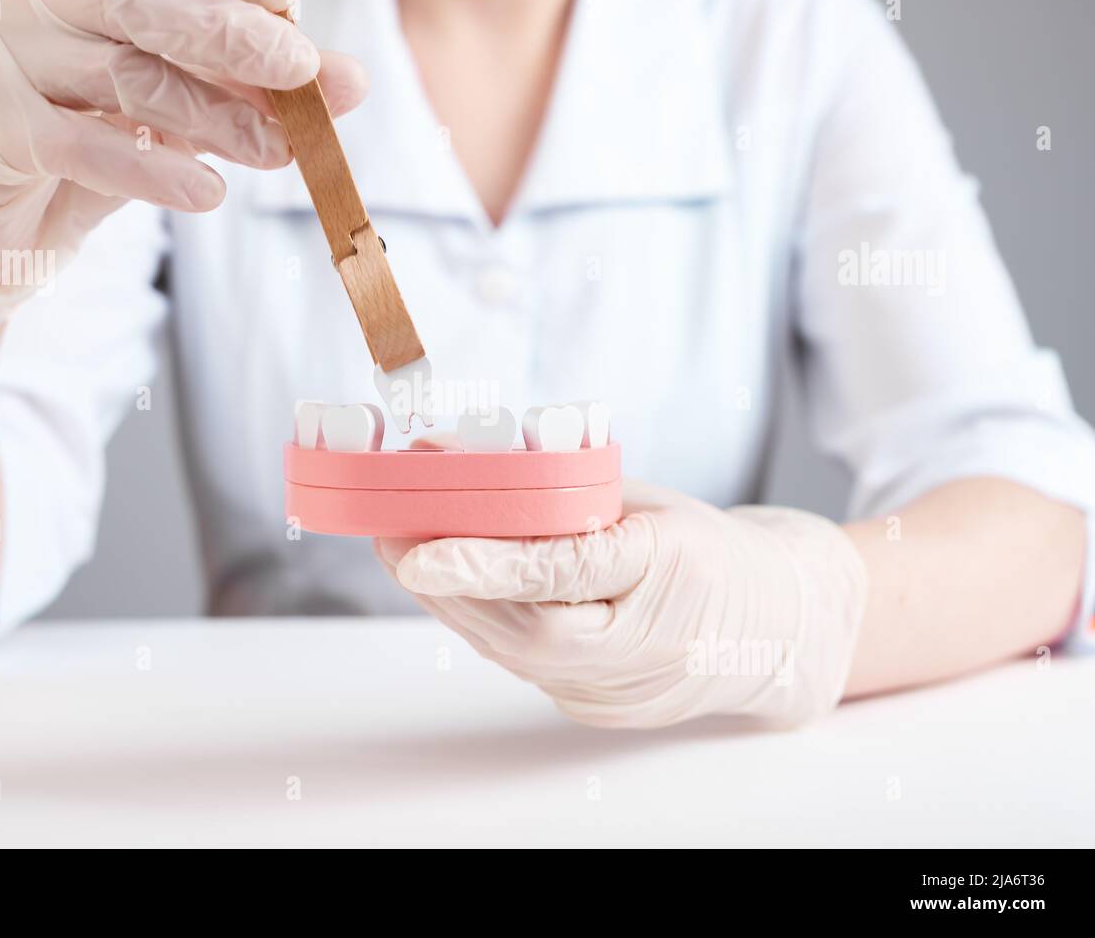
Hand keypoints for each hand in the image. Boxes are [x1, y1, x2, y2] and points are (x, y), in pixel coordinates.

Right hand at [0, 0, 366, 355]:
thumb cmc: (85, 149)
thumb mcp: (179, 112)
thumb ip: (251, 91)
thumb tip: (347, 82)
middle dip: (231, 33)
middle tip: (302, 70)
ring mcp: (2, 57)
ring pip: (121, 73)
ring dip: (213, 115)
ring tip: (276, 151)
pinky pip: (78, 142)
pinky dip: (151, 168)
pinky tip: (205, 192)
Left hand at [376, 481, 867, 727]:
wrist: (778, 630)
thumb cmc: (707, 549)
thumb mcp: (647, 503)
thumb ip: (563, 492)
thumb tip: (463, 461)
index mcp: (672, 568)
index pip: (566, 572)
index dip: (488, 562)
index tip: (419, 550)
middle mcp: (648, 641)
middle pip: (526, 627)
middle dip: (448, 582)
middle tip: (391, 534)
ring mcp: (625, 688)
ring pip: (518, 653)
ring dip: (455, 603)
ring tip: (408, 556)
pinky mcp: (602, 707)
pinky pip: (528, 666)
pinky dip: (486, 626)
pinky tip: (456, 592)